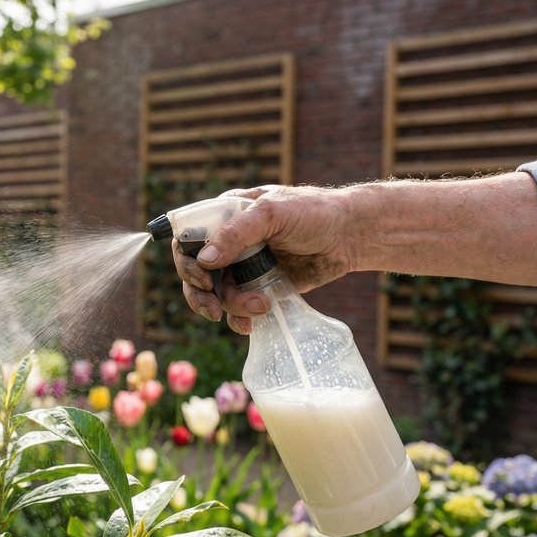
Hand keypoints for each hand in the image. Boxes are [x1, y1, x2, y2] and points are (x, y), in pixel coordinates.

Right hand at [173, 185, 356, 332]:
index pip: (187, 239)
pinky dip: (239, 319)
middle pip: (195, 272)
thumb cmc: (313, 212)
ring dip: (232, 306)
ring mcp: (243, 267)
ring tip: (260, 306)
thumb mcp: (272, 214)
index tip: (202, 277)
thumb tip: (204, 260)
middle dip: (201, 293)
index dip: (186, 260)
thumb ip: (236, 234)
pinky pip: (237, 308)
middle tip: (214, 308)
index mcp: (225, 216)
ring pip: (216, 295)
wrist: (351, 236)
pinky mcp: (260, 287)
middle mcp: (229, 243)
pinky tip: (251, 324)